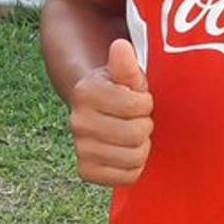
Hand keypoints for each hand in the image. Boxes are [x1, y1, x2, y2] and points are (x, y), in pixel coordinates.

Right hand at [68, 39, 153, 186]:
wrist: (100, 114)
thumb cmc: (120, 92)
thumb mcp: (126, 75)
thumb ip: (125, 64)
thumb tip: (120, 47)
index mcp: (86, 93)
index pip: (137, 106)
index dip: (146, 103)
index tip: (139, 100)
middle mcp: (77, 122)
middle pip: (136, 134)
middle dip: (145, 126)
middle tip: (137, 120)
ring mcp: (81, 149)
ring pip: (134, 157)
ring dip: (141, 147)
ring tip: (133, 135)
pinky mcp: (87, 171)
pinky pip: (127, 177)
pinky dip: (134, 167)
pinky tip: (127, 152)